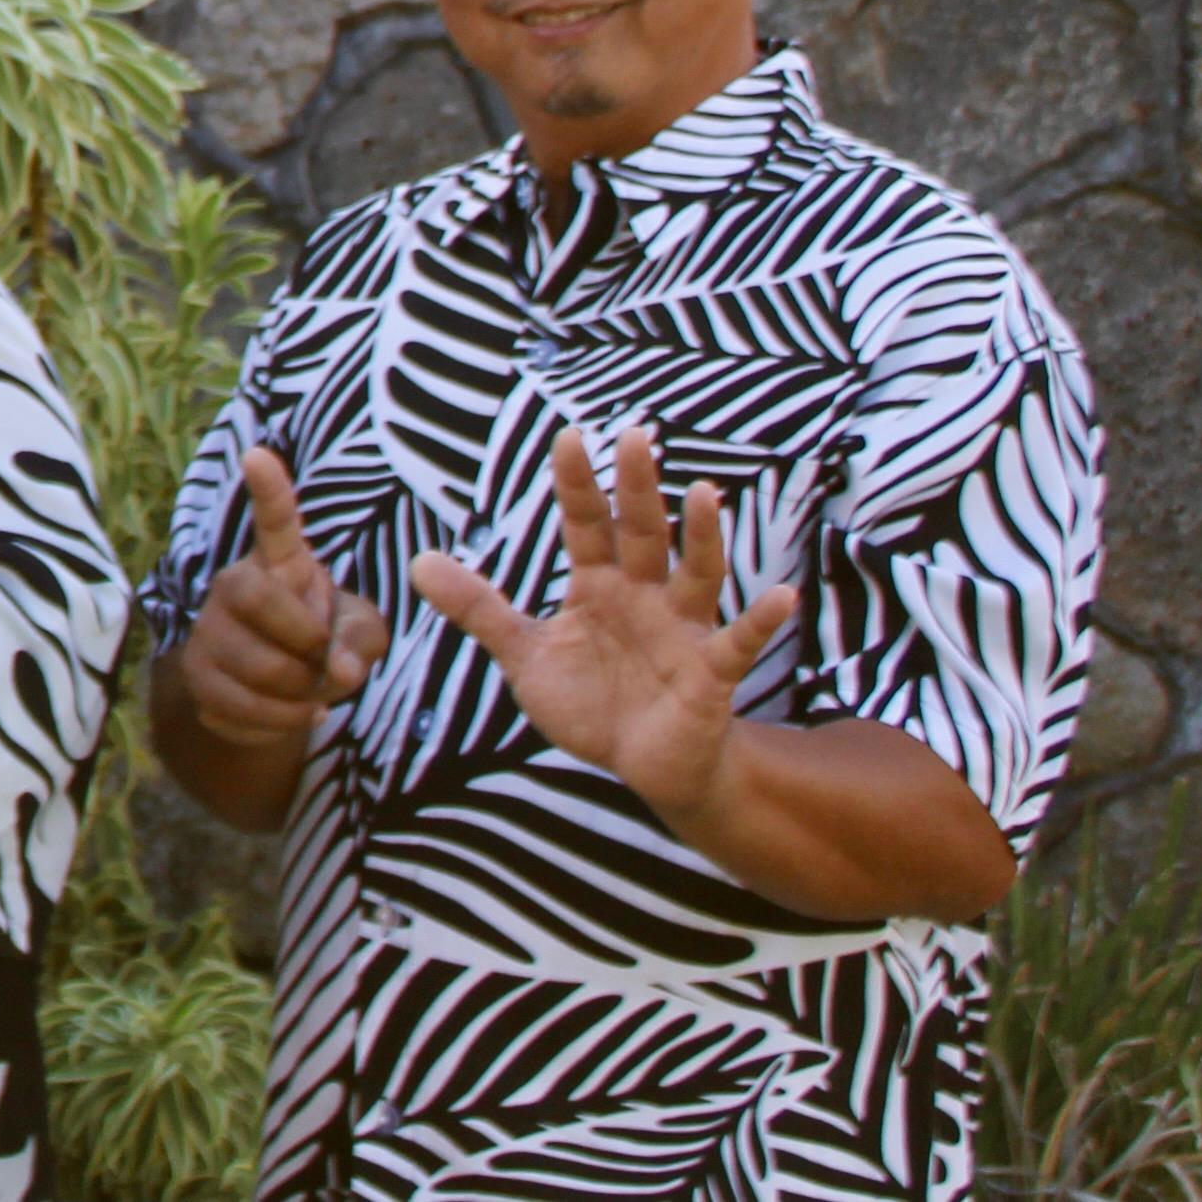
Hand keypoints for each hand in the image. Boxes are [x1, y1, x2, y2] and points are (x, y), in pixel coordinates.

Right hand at [173, 447, 390, 748]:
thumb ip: (362, 641)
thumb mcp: (358, 634)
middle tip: (326, 664)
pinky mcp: (195, 677)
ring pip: (256, 666)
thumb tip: (337, 670)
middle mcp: (232, 587)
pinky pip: (241, 707)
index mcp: (278, 564)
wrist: (270, 694)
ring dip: (301, 693)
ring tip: (313, 696)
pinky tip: (293, 714)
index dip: (270, 491)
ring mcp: (207, 631)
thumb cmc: (320, 645)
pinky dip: (281, 722)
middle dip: (306, 642)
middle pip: (259, 601)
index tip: (259, 454)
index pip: (274, 522)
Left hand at [413, 426, 799, 822]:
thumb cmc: (593, 704)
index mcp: (600, 587)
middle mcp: (645, 597)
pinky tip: (782, 597)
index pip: (587, 525)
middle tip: (636, 435)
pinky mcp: (711, 673)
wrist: (644, 766)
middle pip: (643, 533)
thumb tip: (420, 562)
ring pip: (695, 573)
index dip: (579, 485)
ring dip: (704, 535)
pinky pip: (739, 643)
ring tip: (706, 493)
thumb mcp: (526, 656)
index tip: (570, 436)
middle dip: (639, 488)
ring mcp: (682, 631)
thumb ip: (480, 609)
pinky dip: (761, 621)